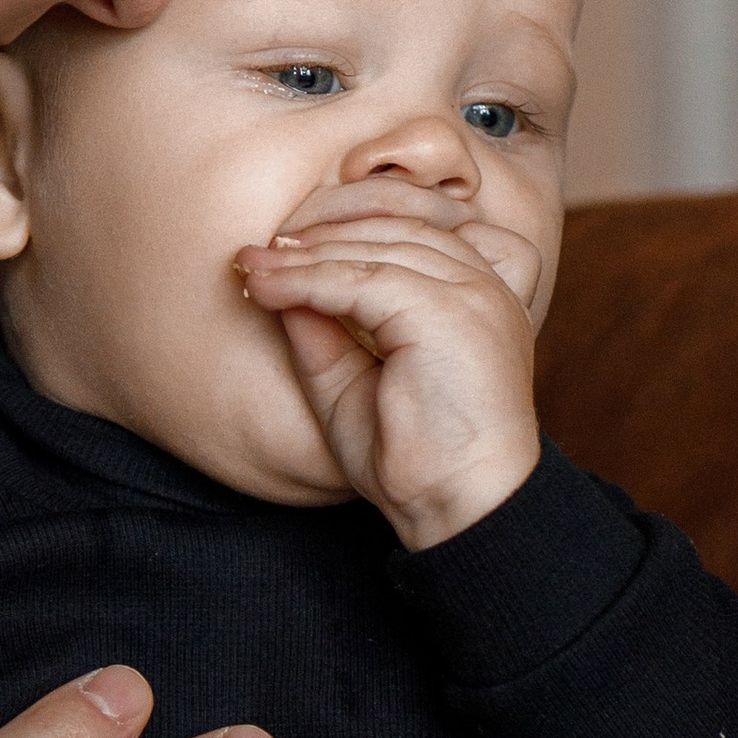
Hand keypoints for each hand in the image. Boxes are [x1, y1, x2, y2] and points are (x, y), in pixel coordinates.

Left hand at [234, 176, 542, 548]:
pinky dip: (306, 281)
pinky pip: (361, 279)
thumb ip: (321, 331)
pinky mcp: (447, 310)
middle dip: (316, 237)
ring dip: (303, 257)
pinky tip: (266, 288)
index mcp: (480, 294)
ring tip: (251, 269)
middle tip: (254, 256)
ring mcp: (472, 293)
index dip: (343, 231)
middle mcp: (485, 284)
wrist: (459, 511)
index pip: (411, 230)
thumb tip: (277, 279)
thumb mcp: (351, 384)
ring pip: (372, 249)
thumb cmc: (415, 461)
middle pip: (391, 227)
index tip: (281, 252)